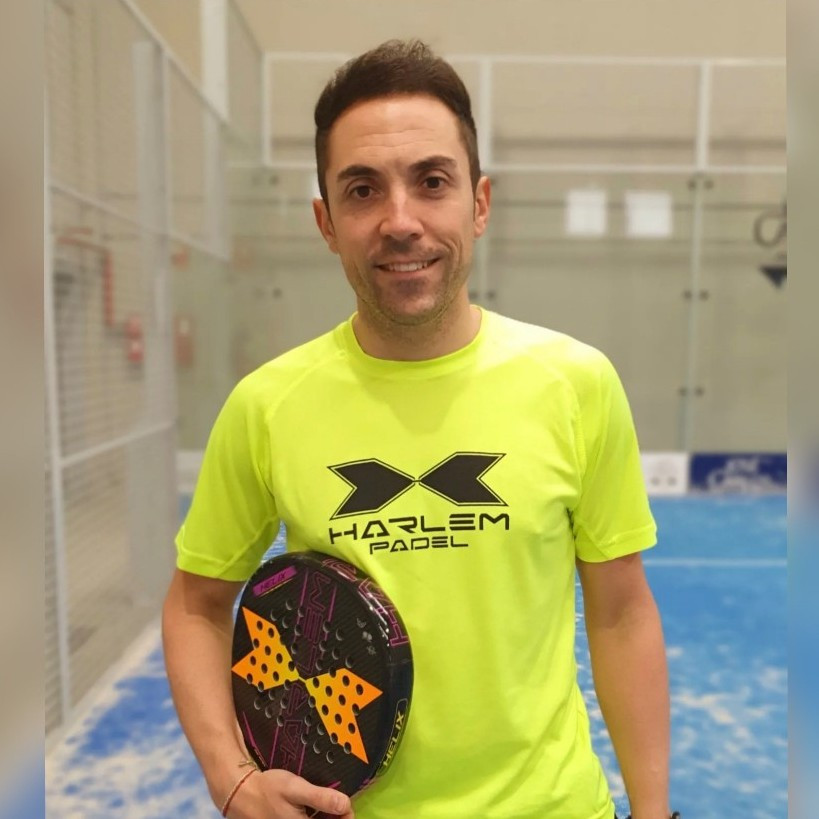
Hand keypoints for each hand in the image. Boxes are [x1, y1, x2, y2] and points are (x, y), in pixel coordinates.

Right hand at [224, 769, 354, 818]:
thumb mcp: (295, 789)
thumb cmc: (269, 790)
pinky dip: (312, 816)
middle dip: (334, 817)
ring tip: (324, 804)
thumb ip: (321, 798)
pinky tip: (309, 808)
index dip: (345, 816)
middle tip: (336, 802)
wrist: (241, 794)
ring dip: (324, 816)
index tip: (345, 803)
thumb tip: (346, 805)